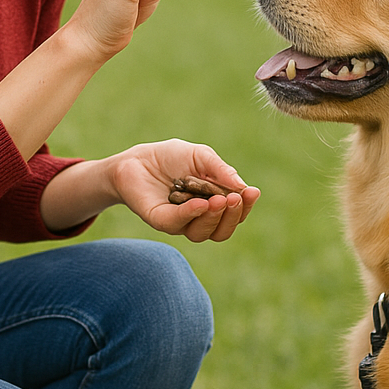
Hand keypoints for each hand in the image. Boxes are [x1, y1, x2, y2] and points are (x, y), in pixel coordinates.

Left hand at [108, 141, 259, 242]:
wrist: (136, 158)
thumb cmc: (171, 158)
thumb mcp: (201, 156)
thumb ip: (221, 170)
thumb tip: (243, 187)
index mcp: (213, 204)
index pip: (234, 214)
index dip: (245, 206)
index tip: (252, 192)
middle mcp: (198, 218)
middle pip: (222, 230)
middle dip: (233, 215)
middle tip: (236, 198)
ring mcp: (179, 222)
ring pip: (203, 232)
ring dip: (215, 217)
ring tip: (221, 200)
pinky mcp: (160, 220)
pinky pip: (178, 223)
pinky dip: (191, 214)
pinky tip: (201, 203)